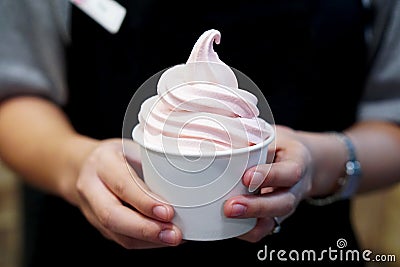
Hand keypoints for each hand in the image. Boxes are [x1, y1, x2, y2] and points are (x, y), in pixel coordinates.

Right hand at [73, 138, 182, 247]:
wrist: (82, 166)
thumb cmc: (117, 155)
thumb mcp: (132, 146)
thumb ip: (153, 160)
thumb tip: (188, 176)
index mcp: (102, 162)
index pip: (123, 184)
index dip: (145, 201)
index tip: (169, 211)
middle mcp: (91, 187)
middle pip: (112, 216)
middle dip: (145, 229)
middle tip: (173, 233)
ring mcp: (91, 209)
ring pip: (116, 232)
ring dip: (147, 240)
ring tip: (173, 238)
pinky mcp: (98, 225)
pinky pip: (120, 239)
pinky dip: (145, 243)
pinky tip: (164, 239)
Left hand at [223, 125, 313, 241]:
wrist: (299, 160)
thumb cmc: (280, 145)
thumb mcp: (273, 134)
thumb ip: (254, 137)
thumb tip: (221, 135)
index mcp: (297, 162)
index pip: (289, 172)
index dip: (269, 176)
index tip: (247, 177)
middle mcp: (295, 188)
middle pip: (283, 203)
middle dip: (256, 207)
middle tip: (230, 207)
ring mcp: (285, 204)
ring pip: (274, 220)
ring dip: (250, 222)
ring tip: (226, 218)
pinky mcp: (275, 215)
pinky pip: (264, 229)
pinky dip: (246, 231)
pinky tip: (226, 227)